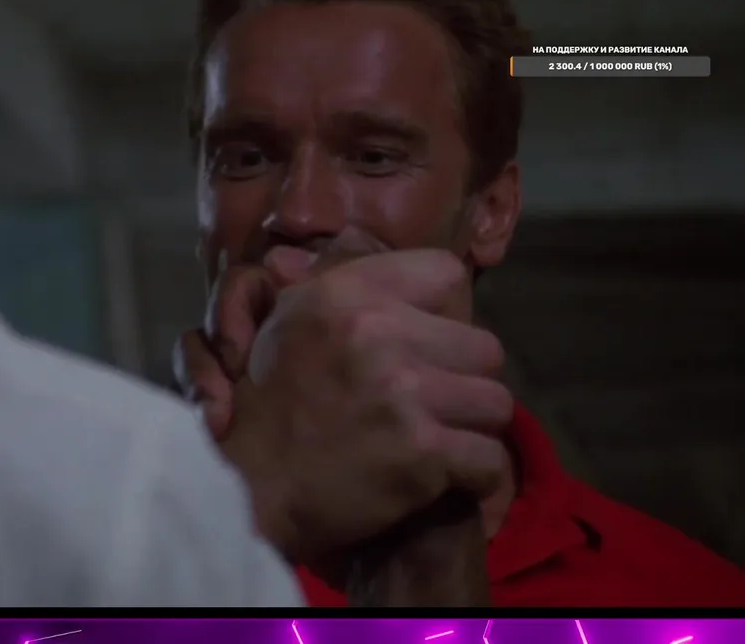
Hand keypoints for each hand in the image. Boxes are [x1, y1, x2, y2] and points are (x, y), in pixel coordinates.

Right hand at [177, 247, 511, 567]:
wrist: (247, 493)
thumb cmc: (265, 409)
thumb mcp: (287, 320)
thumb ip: (337, 281)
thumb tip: (374, 250)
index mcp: (345, 292)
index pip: (447, 275)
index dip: (445, 313)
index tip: (426, 345)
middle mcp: (375, 331)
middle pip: (485, 347)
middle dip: (465, 379)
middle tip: (436, 404)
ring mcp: (402, 391)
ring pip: (496, 403)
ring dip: (474, 429)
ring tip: (443, 441)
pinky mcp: (420, 451)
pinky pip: (490, 461)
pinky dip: (476, 479)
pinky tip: (449, 480)